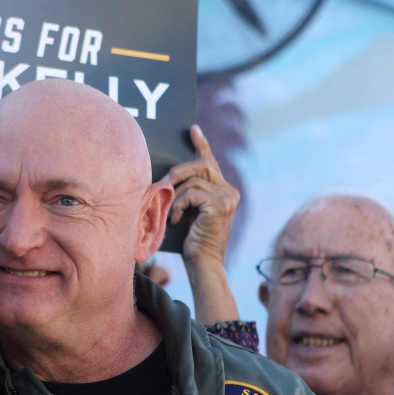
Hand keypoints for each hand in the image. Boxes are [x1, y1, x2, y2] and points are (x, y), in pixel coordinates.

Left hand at [162, 125, 241, 323]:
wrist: (202, 265)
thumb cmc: (190, 242)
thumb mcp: (187, 212)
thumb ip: (185, 193)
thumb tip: (167, 177)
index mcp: (223, 191)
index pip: (210, 162)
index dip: (201, 145)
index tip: (192, 129)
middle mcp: (229, 191)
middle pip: (200, 165)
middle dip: (178, 171)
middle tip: (163, 181)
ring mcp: (228, 197)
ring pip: (193, 180)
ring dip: (176, 196)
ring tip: (170, 213)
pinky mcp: (220, 204)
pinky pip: (191, 193)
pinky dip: (179, 205)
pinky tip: (176, 220)